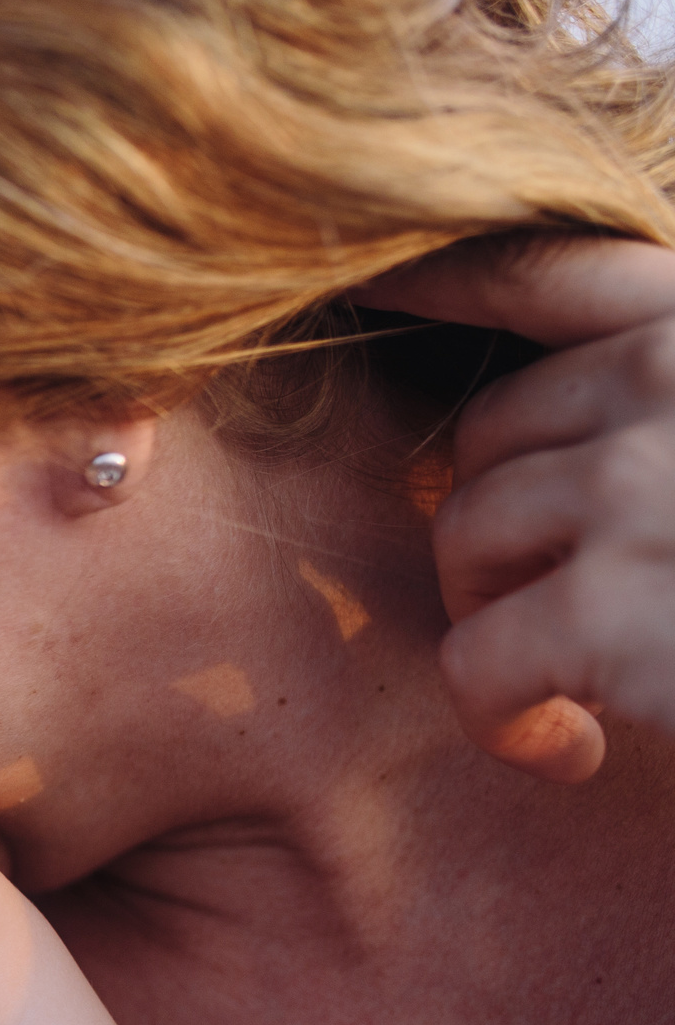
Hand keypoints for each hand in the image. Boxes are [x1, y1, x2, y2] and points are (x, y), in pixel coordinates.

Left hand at [357, 236, 674, 780]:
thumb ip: (670, 399)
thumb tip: (535, 428)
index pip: (552, 271)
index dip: (446, 277)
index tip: (377, 284)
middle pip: (487, 434)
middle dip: (498, 527)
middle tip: (553, 616)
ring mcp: (644, 482)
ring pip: (466, 537)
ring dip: (495, 620)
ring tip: (569, 685)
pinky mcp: (611, 603)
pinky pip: (476, 656)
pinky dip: (500, 718)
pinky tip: (568, 753)